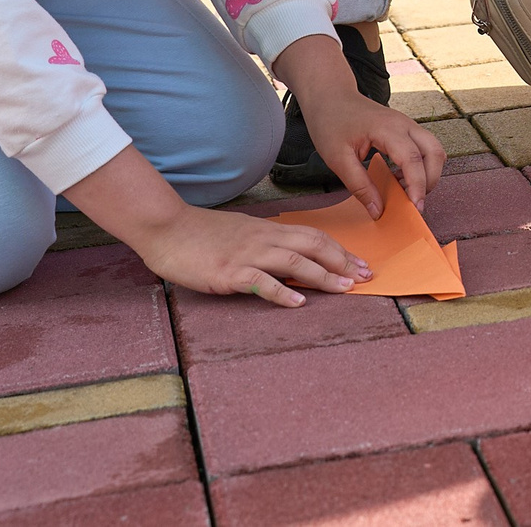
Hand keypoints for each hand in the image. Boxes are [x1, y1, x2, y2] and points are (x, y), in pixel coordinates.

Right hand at [64, 144, 370, 305]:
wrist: (166, 228)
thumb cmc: (201, 233)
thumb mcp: (240, 232)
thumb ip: (265, 243)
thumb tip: (289, 256)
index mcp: (267, 230)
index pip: (313, 236)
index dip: (339, 249)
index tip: (360, 263)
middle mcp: (263, 239)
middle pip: (312, 245)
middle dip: (342, 261)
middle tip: (364, 277)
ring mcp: (246, 255)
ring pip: (294, 261)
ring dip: (322, 275)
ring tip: (344, 289)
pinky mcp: (228, 272)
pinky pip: (260, 281)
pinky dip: (281, 292)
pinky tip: (298, 302)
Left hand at [273, 33, 446, 217]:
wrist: (330, 96)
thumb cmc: (331, 123)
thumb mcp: (337, 159)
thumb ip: (360, 186)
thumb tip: (378, 210)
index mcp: (387, 129)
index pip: (412, 159)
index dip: (417, 185)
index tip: (415, 208)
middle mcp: (404, 124)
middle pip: (435, 153)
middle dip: (430, 180)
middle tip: (413, 202)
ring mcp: (407, 124)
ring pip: (434, 150)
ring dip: (428, 173)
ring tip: (406, 190)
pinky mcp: (405, 129)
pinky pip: (425, 148)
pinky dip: (422, 166)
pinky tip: (401, 178)